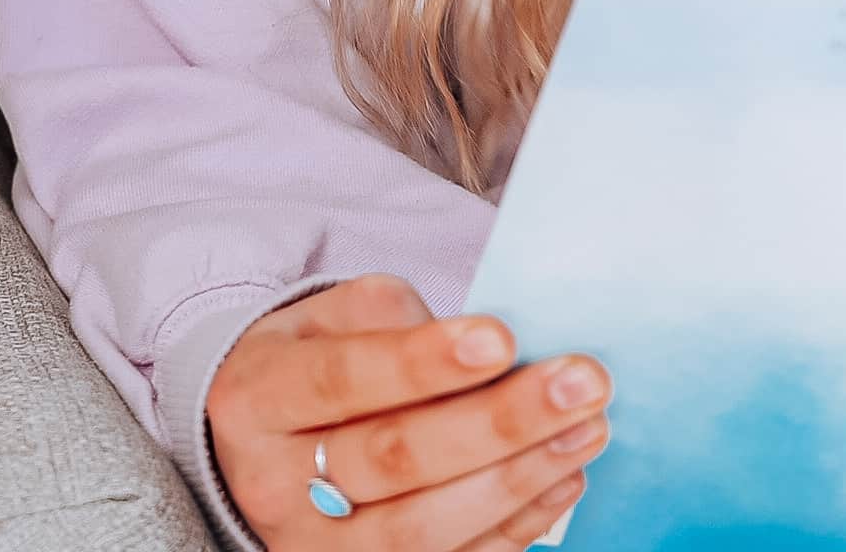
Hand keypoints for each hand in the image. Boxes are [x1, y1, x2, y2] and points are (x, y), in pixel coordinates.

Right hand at [212, 275, 610, 550]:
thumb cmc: (317, 361)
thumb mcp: (334, 317)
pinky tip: (565, 478)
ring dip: (518, 478)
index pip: (344, 379)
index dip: (424, 362)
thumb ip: (400, 325)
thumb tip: (497, 352)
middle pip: (393, 459)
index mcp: (258, 397)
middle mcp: (276, 483)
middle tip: (580, 383)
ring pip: (422, 529)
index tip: (503, 338)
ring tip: (587, 428)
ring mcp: (316, 547)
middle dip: (497, 422)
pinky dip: (514, 528)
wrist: (264, 440)